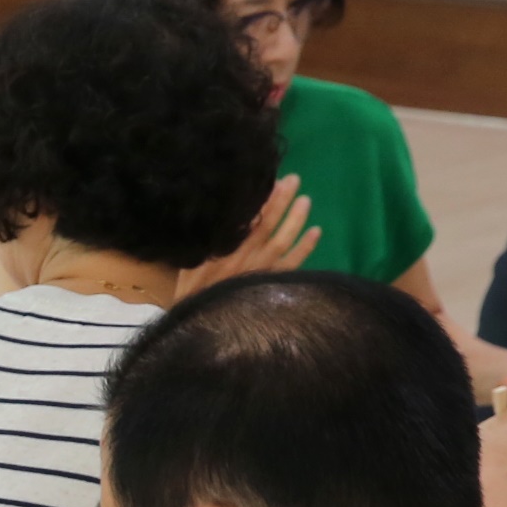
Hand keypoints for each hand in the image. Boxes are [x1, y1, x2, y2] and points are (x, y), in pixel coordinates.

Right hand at [174, 176, 317, 298]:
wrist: (203, 326)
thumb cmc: (192, 292)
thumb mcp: (191, 261)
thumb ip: (206, 238)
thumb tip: (220, 210)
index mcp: (224, 249)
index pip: (247, 216)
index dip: (261, 198)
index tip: (270, 180)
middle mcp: (245, 257)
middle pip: (267, 223)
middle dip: (281, 200)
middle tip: (294, 180)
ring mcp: (261, 271)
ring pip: (283, 240)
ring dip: (295, 220)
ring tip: (305, 200)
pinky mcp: (271, 284)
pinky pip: (293, 265)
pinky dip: (305, 248)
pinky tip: (316, 231)